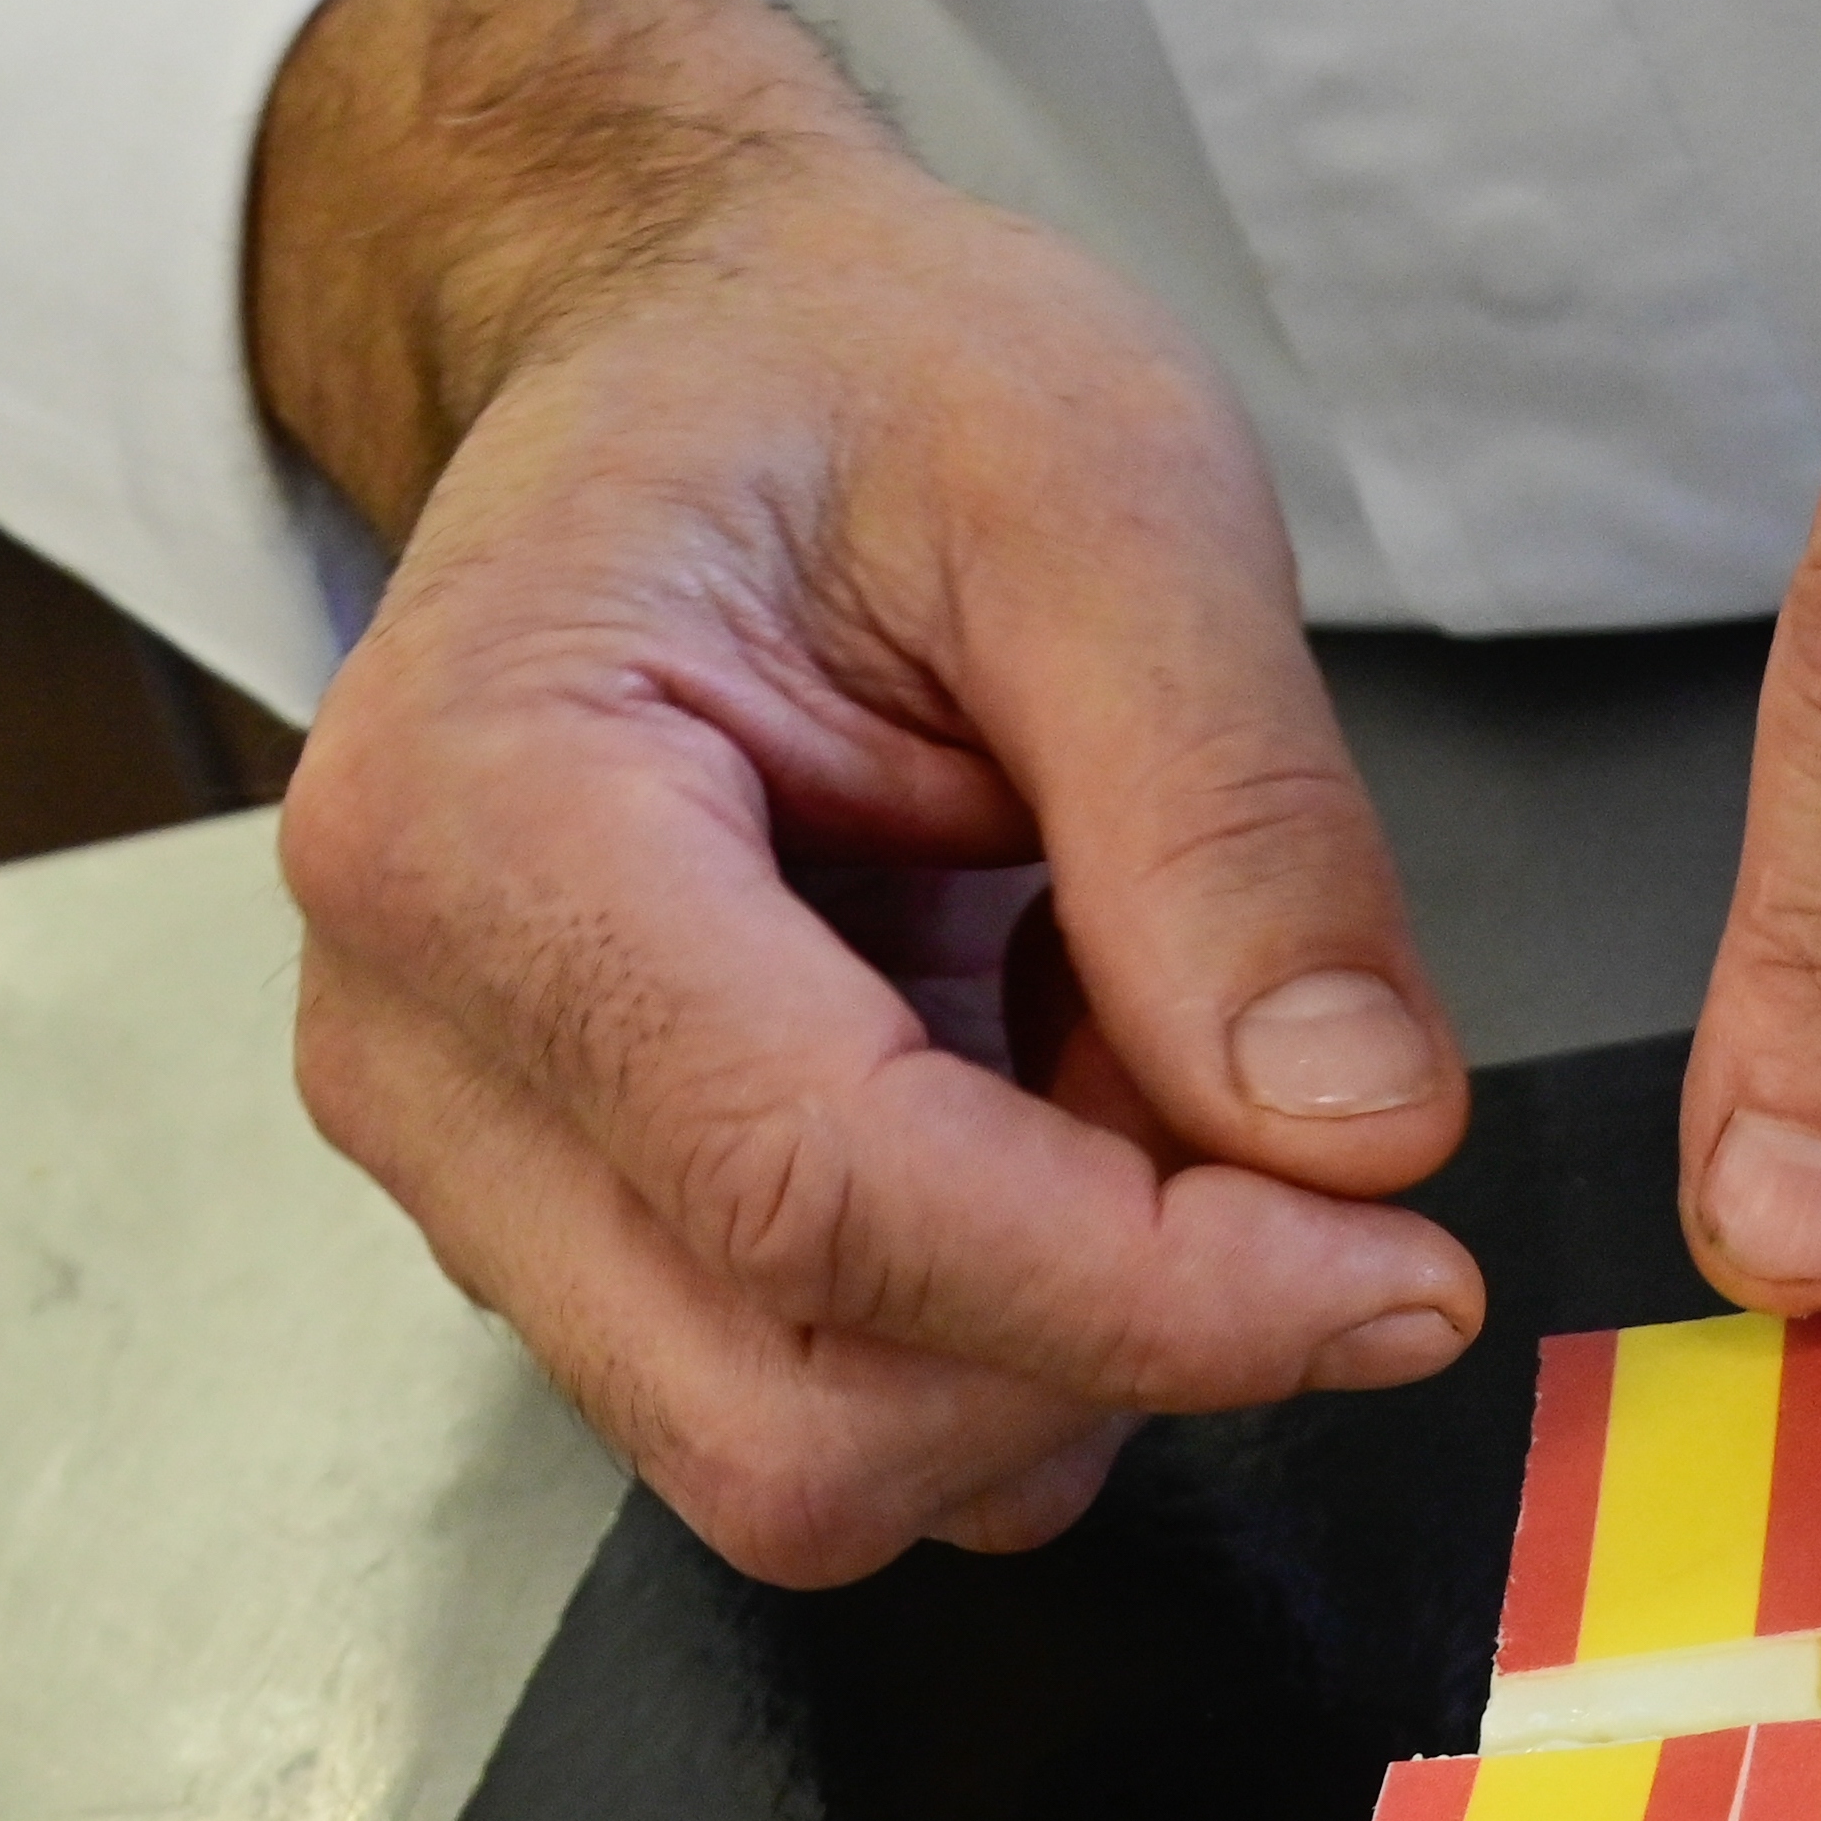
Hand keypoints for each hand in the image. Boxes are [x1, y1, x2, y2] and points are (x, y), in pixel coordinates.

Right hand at [258, 0, 1477, 1584]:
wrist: (687, 363)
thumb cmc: (852, 379)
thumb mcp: (1105, 491)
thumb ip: (1233, 819)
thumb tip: (1354, 1138)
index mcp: (479, 822)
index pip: (820, 1196)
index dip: (1150, 1294)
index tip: (1404, 1272)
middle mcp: (416, 1044)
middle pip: (792, 1418)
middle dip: (1102, 1342)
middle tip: (1272, 1117)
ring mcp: (471, 1166)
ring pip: (805, 1456)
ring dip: (1061, 1336)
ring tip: (1120, 1033)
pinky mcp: (562, 1237)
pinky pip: (818, 1399)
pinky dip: (1006, 1326)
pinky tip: (1041, 1091)